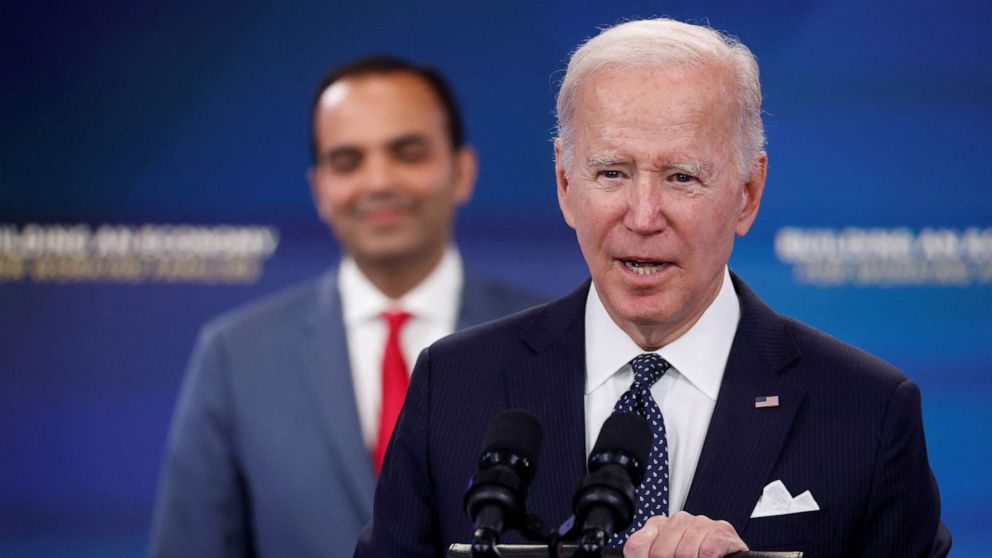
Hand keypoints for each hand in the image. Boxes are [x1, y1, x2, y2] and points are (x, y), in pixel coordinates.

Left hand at [622, 512, 747, 557]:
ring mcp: (701, 523)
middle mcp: (679, 520)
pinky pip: (707, 551)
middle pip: (660, 553)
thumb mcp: (665, 556)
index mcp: (658, 526)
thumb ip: (644, 554)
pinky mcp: (721, 531)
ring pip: (684, 553)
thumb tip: (634, 556)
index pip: (636, 545)